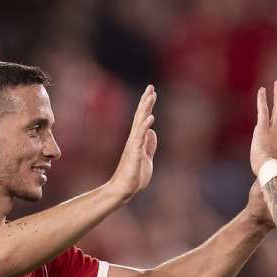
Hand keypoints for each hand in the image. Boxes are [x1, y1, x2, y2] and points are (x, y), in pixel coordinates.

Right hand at [108, 85, 157, 201]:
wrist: (124, 189)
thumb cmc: (134, 176)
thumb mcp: (147, 158)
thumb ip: (150, 145)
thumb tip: (152, 131)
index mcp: (137, 140)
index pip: (142, 119)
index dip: (147, 106)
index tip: (151, 92)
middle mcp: (134, 139)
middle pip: (140, 116)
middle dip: (146, 101)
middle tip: (151, 87)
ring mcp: (133, 145)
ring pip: (140, 123)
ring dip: (145, 109)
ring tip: (151, 96)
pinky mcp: (134, 153)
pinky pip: (140, 137)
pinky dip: (145, 126)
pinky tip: (150, 117)